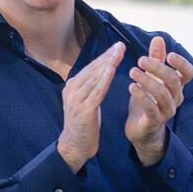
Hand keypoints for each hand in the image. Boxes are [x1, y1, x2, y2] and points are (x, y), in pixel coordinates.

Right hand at [56, 42, 124, 171]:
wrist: (74, 146)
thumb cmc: (83, 125)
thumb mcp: (84, 102)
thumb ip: (90, 87)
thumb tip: (101, 71)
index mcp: (72, 86)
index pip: (91, 68)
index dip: (104, 56)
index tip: (116, 47)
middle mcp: (72, 90)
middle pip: (93, 69)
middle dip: (107, 56)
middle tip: (120, 45)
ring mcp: (76, 100)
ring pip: (95, 77)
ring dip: (108, 63)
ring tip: (119, 52)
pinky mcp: (84, 110)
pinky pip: (96, 91)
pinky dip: (104, 79)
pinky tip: (112, 70)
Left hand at [125, 36, 192, 165]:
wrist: (141, 130)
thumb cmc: (148, 100)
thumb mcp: (151, 77)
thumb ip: (156, 59)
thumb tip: (158, 38)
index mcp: (177, 86)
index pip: (188, 73)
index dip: (181, 63)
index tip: (169, 55)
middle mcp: (175, 98)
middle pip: (173, 80)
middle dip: (157, 68)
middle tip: (140, 60)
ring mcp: (166, 111)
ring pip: (163, 94)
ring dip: (147, 81)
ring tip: (132, 71)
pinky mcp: (154, 122)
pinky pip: (151, 109)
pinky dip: (141, 96)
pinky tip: (131, 87)